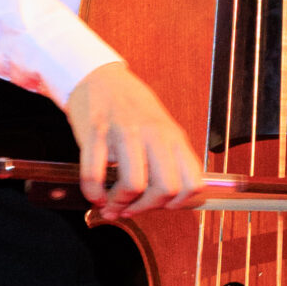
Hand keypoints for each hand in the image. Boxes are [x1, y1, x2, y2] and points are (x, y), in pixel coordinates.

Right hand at [65, 62, 201, 212]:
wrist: (100, 78)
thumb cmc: (132, 106)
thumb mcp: (162, 128)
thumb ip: (169, 159)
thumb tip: (171, 199)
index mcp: (173, 136)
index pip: (193, 182)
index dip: (179, 203)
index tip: (164, 206)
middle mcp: (153, 134)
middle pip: (166, 188)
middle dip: (147, 207)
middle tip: (133, 208)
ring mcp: (124, 133)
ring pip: (133, 185)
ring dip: (120, 202)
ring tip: (112, 203)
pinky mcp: (96, 133)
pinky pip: (95, 175)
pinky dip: (93, 193)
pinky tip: (95, 194)